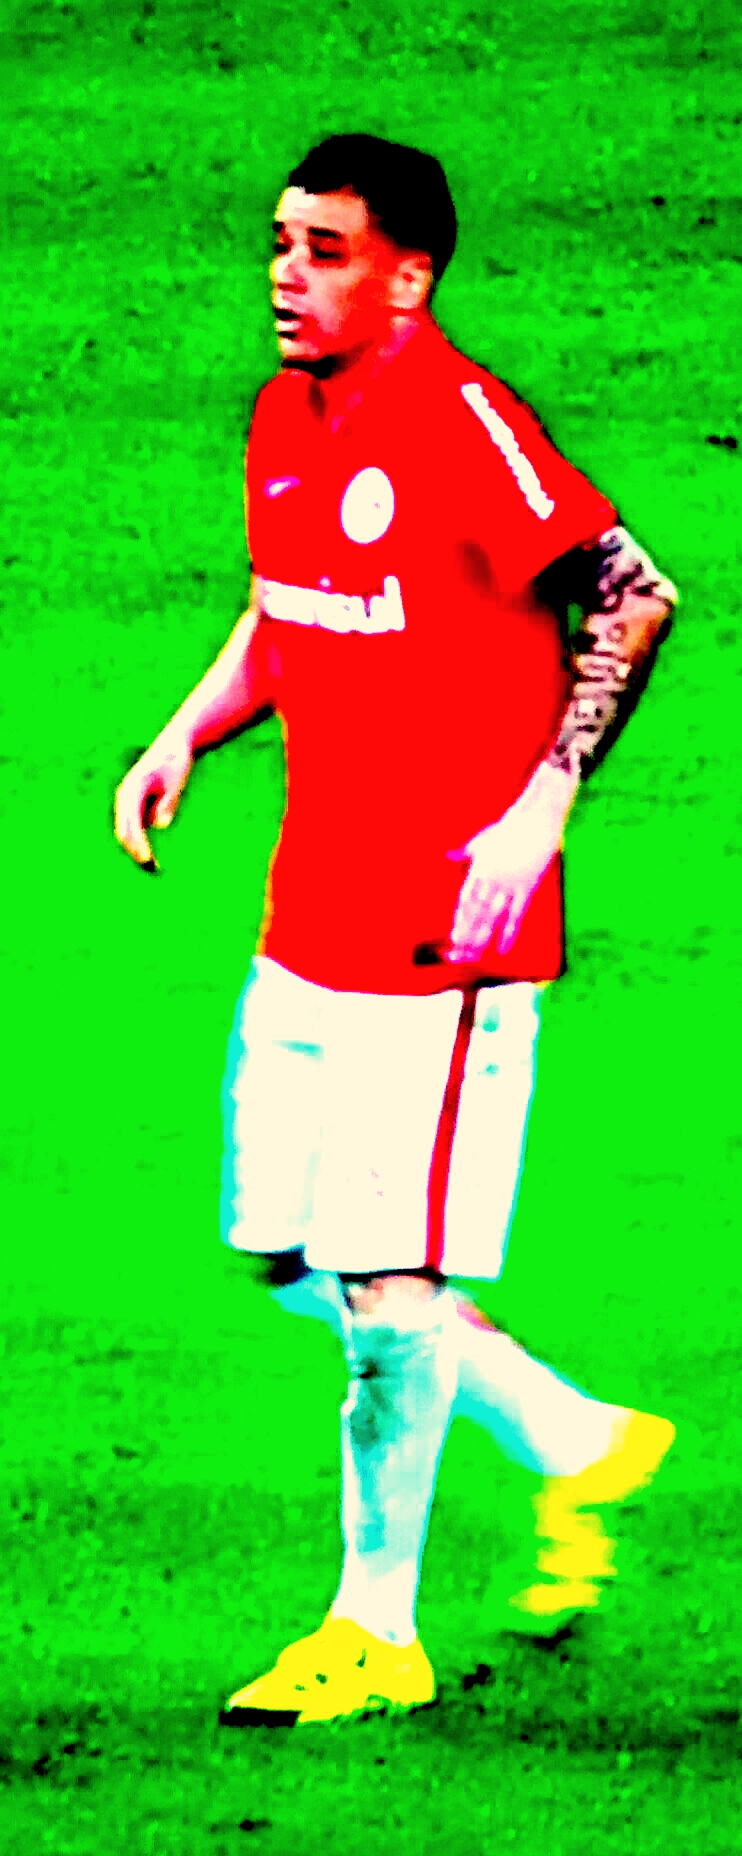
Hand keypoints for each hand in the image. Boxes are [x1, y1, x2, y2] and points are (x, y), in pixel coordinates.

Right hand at [114, 727, 193, 868]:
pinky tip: (150, 859)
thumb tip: (160, 824)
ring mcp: (128, 801)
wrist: (173, 746)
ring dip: (136, 850)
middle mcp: (126, 796)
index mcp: (134, 788)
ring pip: (127, 831)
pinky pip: (133, 828)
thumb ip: (168, 801)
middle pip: (124, 829)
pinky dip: (139, 843)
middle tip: (152, 870)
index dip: (138, 843)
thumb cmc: (175, 763)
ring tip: (153, 868)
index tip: (147, 859)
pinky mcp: (135, 805)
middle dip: (135, 851)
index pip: (132, 821)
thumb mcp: (177, 781)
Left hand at [446, 761, 577, 961]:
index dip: (460, 919)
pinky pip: (517, 914)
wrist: (537, 816)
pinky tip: (502, 949)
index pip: (467, 900)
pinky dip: (509, 933)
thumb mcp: (483, 838)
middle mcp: (493, 878)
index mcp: (480, 867)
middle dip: (467, 933)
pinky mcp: (529, 885)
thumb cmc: (510, 826)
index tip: (454, 936)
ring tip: (474, 955)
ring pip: (493, 917)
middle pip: (477, 912)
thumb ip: (466, 851)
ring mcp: (511, 883)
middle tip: (459, 954)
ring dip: (483, 937)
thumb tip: (450, 855)